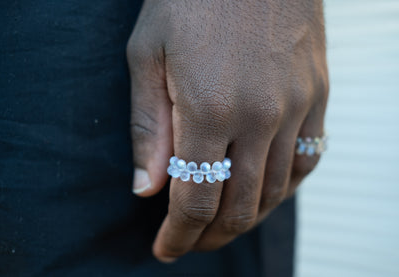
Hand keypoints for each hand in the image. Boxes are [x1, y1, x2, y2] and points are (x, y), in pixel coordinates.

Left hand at [128, 0, 327, 262]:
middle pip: (237, 206)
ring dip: (244, 220)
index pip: (194, 199)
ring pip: (274, 192)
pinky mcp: (316, 95)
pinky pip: (307, 161)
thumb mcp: (147, 56)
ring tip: (220, 227)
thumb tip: (146, 189)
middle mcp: (259, 116)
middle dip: (209, 236)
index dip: (178, 235)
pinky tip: (262, 193)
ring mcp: (296, 106)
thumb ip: (148, 129)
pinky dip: (282, 190)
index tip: (164, 250)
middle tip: (189, 243)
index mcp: (208, 108)